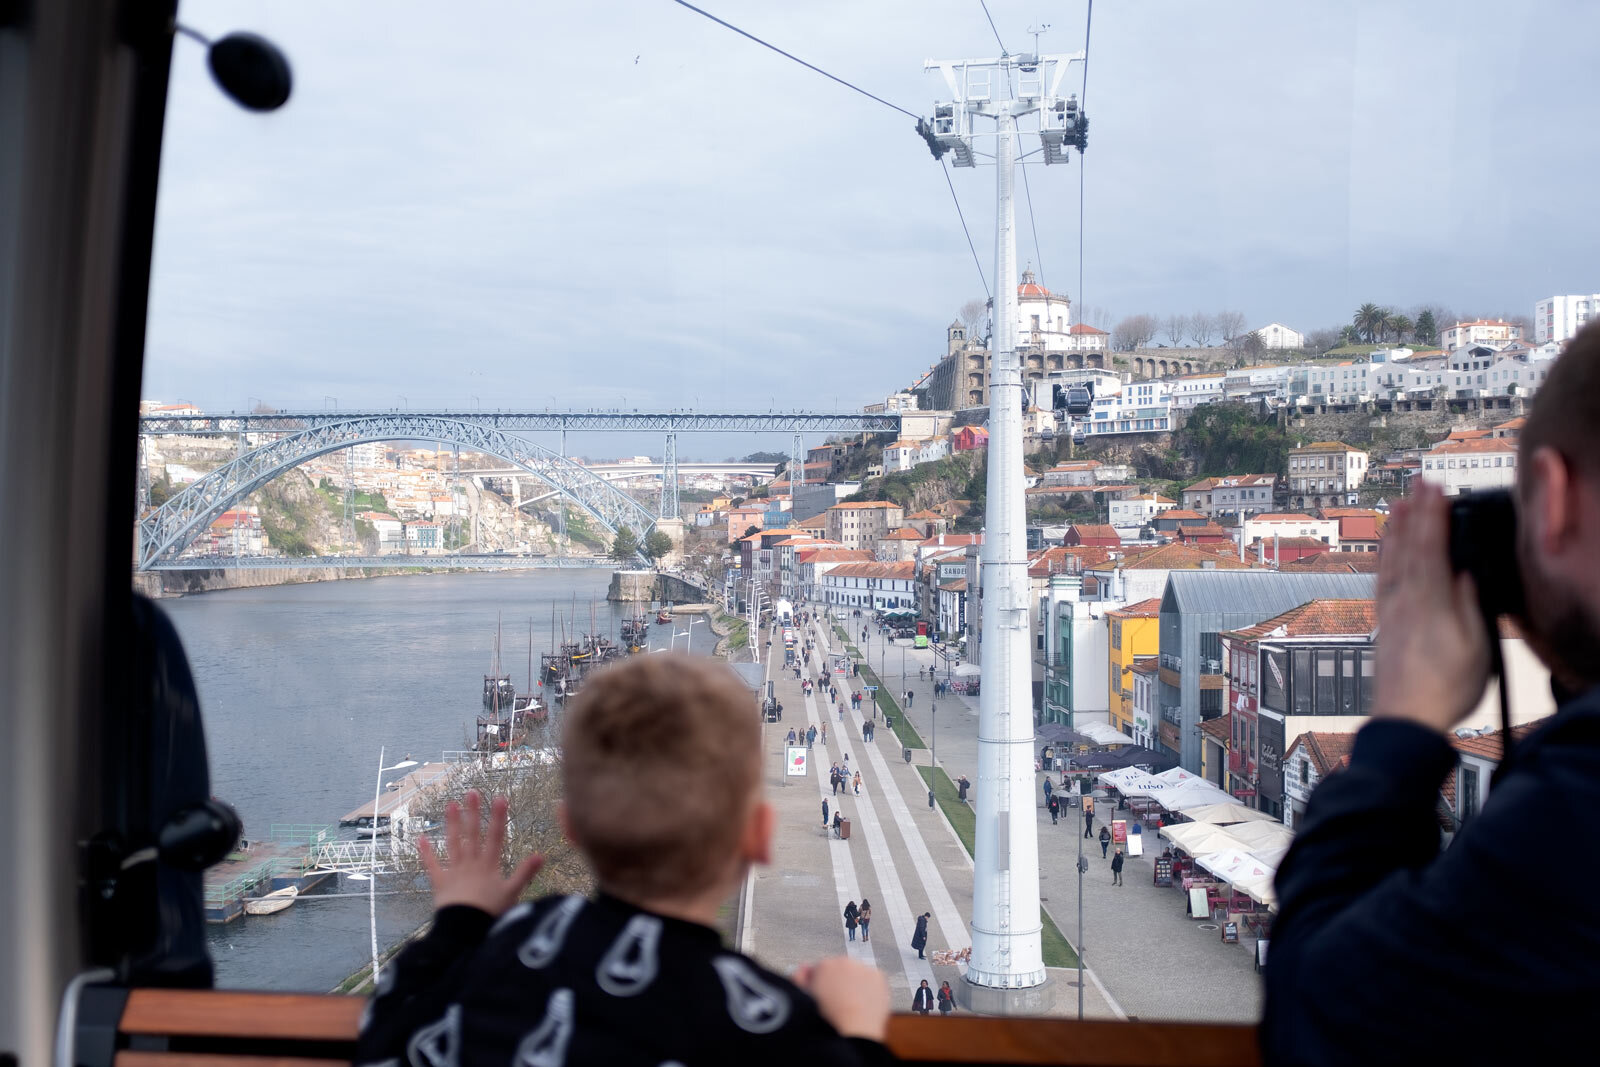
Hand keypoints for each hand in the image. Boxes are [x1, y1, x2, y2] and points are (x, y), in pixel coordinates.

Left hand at [416, 790, 543, 915]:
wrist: (464, 929)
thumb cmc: (490, 913)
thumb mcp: (513, 893)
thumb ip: (525, 873)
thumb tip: (542, 854)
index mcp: (489, 866)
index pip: (495, 837)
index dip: (498, 817)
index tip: (500, 798)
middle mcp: (471, 864)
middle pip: (472, 834)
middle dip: (473, 813)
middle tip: (471, 792)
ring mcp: (454, 871)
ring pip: (453, 843)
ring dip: (452, 824)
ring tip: (450, 805)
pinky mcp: (440, 882)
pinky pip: (432, 865)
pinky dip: (426, 852)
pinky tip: (421, 838)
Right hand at [794, 956, 889, 1041]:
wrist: (853, 1032)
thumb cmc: (828, 1021)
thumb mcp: (804, 998)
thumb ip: (800, 978)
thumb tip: (803, 968)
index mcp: (823, 966)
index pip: (821, 968)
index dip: (822, 983)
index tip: (825, 995)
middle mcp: (843, 962)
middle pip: (840, 968)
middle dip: (839, 981)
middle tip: (839, 1001)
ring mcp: (863, 968)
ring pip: (857, 973)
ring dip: (855, 983)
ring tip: (852, 1004)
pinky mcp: (879, 977)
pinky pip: (873, 979)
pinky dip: (870, 988)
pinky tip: (864, 1003)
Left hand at [1374, 485, 1490, 732]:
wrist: (1404, 719)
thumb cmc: (1443, 689)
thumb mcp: (1473, 647)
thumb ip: (1467, 605)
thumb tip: (1464, 573)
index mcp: (1428, 603)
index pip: (1431, 549)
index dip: (1433, 516)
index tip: (1436, 490)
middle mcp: (1403, 601)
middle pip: (1409, 547)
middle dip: (1416, 513)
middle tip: (1418, 483)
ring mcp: (1389, 612)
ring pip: (1391, 560)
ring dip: (1397, 529)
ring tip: (1399, 504)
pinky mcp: (1382, 624)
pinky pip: (1381, 579)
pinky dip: (1383, 557)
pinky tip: (1385, 548)